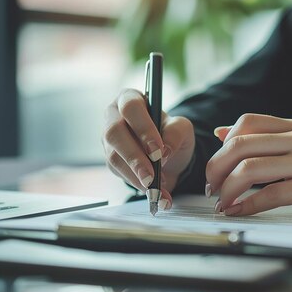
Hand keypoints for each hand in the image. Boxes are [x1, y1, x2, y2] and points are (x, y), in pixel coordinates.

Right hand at [102, 89, 194, 205]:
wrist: (170, 155)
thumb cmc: (172, 134)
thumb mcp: (182, 129)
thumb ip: (175, 134)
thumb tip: (163, 151)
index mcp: (130, 99)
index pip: (131, 107)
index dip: (143, 128)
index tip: (158, 150)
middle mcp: (114, 116)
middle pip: (114, 132)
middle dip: (134, 156)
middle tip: (152, 175)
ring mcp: (109, 140)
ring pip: (113, 156)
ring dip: (135, 174)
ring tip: (155, 188)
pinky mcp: (110, 159)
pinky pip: (119, 172)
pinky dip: (137, 184)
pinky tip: (154, 193)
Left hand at [206, 114, 291, 215]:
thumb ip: (274, 138)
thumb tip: (225, 133)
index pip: (247, 122)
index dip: (223, 144)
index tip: (217, 167)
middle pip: (241, 144)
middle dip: (216, 168)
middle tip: (210, 188)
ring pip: (251, 168)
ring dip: (228, 189)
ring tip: (221, 203)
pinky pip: (272, 193)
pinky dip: (248, 205)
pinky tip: (240, 213)